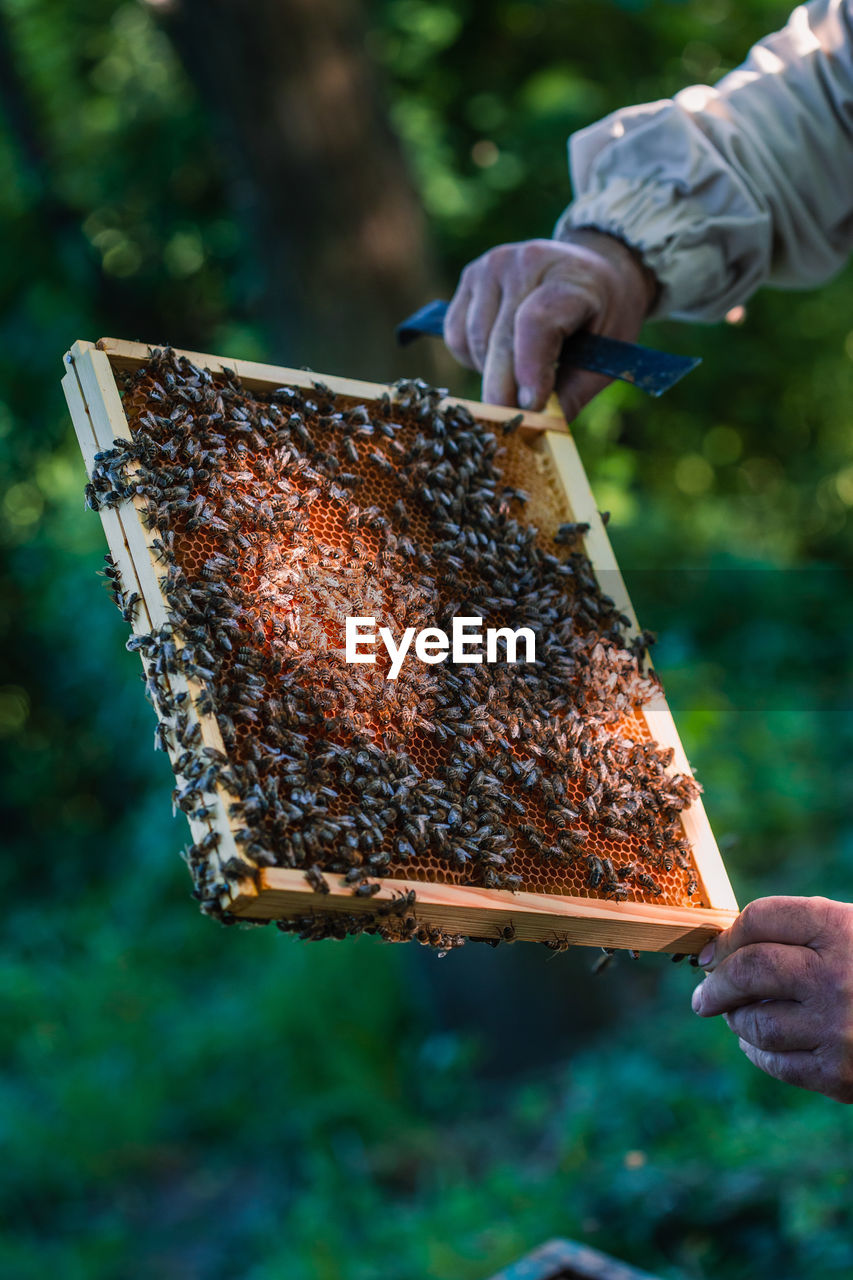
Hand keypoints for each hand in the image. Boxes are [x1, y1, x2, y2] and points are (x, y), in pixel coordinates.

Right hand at [443, 230, 657, 419]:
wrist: (595, 269)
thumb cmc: (603, 317)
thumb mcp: (606, 355)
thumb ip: (572, 393)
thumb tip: (537, 428)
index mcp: (571, 277)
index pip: (537, 323)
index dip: (529, 370)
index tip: (530, 407)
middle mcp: (526, 262)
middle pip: (499, 339)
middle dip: (502, 390)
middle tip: (509, 423)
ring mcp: (493, 265)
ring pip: (474, 341)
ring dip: (490, 372)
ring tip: (517, 374)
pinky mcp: (471, 276)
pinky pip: (457, 334)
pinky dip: (472, 357)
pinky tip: (498, 355)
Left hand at [692, 896, 852, 1101]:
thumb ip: (801, 932)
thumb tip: (724, 948)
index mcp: (842, 929)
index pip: (761, 918)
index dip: (729, 935)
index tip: (713, 950)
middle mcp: (837, 975)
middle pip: (748, 969)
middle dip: (716, 981)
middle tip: (703, 992)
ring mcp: (837, 1028)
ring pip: (755, 1021)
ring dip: (734, 1018)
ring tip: (731, 1015)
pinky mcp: (840, 1074)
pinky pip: (776, 1062)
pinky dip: (756, 1051)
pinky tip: (754, 1043)